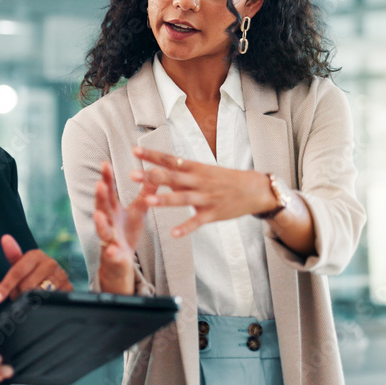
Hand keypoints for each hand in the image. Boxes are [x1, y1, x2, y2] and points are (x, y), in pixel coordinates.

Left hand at [0, 235, 71, 302]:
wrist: (55, 279)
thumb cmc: (33, 271)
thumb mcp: (21, 263)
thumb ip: (13, 253)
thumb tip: (6, 238)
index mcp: (37, 255)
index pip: (18, 271)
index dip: (6, 285)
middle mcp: (50, 263)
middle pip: (25, 286)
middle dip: (17, 294)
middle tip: (17, 294)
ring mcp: (61, 276)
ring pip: (36, 296)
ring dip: (28, 300)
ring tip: (29, 297)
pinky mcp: (68, 289)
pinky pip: (48, 301)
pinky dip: (41, 304)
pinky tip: (41, 300)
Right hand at [93, 161, 156, 294]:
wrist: (121, 261)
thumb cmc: (127, 232)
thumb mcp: (139, 211)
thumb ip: (145, 194)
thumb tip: (156, 173)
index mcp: (113, 210)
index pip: (109, 192)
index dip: (107, 179)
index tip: (105, 163)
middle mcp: (107, 222)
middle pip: (102, 208)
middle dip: (100, 197)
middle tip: (100, 184)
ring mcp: (108, 239)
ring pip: (102, 230)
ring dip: (99, 223)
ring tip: (98, 214)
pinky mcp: (113, 255)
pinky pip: (111, 254)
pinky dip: (111, 252)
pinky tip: (113, 250)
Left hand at [131, 146, 275, 237]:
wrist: (253, 190)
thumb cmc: (224, 179)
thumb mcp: (203, 171)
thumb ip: (180, 173)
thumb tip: (157, 168)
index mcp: (195, 168)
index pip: (169, 160)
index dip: (152, 156)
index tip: (135, 151)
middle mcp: (198, 181)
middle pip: (172, 177)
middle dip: (152, 176)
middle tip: (132, 175)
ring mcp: (205, 197)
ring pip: (182, 198)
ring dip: (164, 199)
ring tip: (147, 201)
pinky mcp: (212, 214)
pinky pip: (197, 221)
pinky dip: (186, 228)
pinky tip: (173, 233)